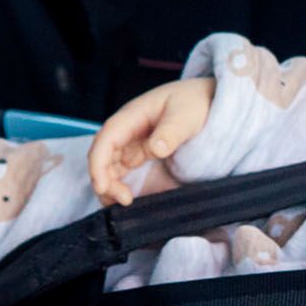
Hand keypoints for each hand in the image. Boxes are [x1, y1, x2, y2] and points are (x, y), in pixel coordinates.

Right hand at [88, 77, 215, 204]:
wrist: (206, 102)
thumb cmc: (193, 102)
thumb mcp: (186, 114)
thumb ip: (171, 132)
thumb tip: (156, 149)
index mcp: (132, 116)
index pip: (106, 139)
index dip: (98, 163)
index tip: (103, 186)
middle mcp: (127, 132)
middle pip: (102, 157)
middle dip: (104, 180)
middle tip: (124, 200)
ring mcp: (132, 145)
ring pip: (109, 168)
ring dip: (111, 187)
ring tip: (126, 202)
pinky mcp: (140, 157)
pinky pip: (123, 174)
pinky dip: (121, 187)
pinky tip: (132, 200)